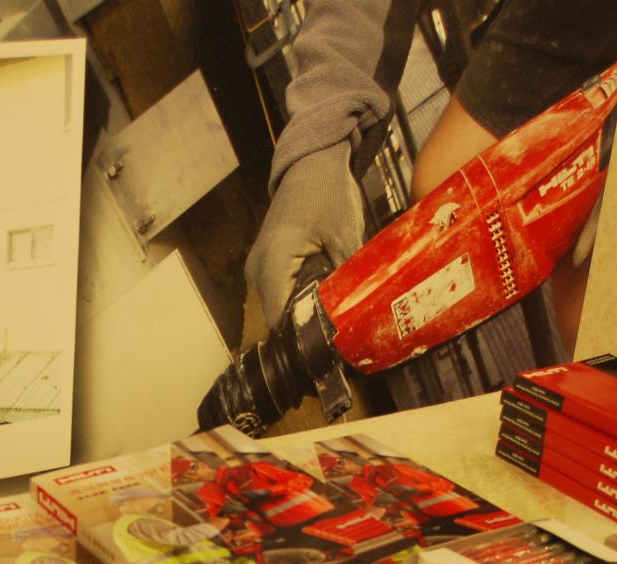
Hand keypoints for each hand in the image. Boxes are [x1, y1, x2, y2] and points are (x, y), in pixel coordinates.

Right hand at [245, 141, 364, 327]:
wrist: (311, 162)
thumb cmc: (327, 192)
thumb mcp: (345, 236)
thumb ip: (348, 279)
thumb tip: (358, 314)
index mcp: (271, 264)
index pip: (281, 322)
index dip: (306, 338)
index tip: (332, 348)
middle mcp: (257, 271)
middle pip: (280, 318)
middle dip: (309, 327)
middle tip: (341, 333)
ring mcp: (258, 267)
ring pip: (282, 306)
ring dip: (305, 311)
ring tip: (336, 314)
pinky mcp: (266, 263)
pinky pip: (281, 291)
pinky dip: (301, 296)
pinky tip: (325, 294)